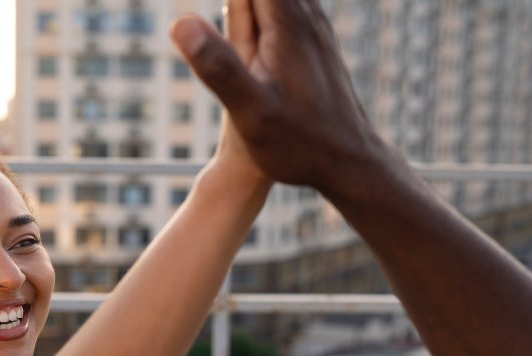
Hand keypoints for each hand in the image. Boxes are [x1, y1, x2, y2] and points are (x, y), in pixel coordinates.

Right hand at [170, 0, 400, 204]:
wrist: (351, 163)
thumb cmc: (300, 144)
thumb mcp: (252, 112)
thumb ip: (218, 67)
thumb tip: (180, 21)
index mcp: (286, 22)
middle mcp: (304, 13)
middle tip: (233, 15)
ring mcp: (313, 24)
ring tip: (237, 3)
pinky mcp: (315, 39)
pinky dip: (269, 0)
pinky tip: (256, 6)